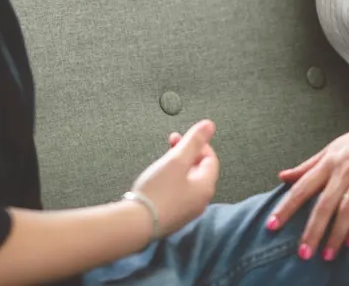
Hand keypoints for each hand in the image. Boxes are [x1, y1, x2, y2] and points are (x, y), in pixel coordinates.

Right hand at [131, 120, 219, 234]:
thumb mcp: (177, 160)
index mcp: (206, 187)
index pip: (211, 159)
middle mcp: (201, 201)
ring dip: (178, 166)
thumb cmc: (158, 190)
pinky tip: (158, 179)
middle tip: (171, 143)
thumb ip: (194, 141)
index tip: (181, 137)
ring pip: (188, 182)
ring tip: (163, 160)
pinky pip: (178, 193)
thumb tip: (210, 124)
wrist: (137, 223)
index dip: (198, 144)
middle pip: (199, 170)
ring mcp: (187, 211)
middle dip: (186, 153)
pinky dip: (171, 181)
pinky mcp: (173, 217)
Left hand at [268, 114, 348, 261]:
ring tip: (327, 254)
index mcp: (329, 160)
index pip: (302, 187)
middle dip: (312, 231)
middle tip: (303, 253)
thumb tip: (283, 176)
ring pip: (345, 211)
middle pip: (323, 204)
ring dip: (335, 235)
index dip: (286, 207)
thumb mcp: (335, 148)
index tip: (272, 225)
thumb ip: (309, 165)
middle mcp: (344, 169)